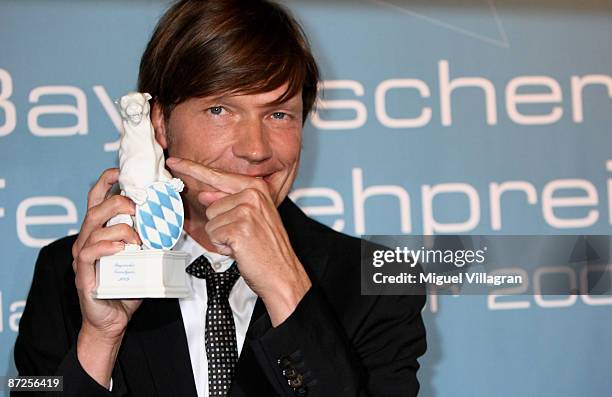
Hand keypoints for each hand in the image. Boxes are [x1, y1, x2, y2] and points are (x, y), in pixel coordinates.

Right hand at [71, 168, 142, 385]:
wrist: (113, 320)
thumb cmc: (128, 286)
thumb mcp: (143, 257)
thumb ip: (151, 237)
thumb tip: (173, 220)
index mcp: (100, 231)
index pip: (97, 199)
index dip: (106, 182)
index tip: (120, 171)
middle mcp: (87, 239)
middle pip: (97, 209)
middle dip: (119, 203)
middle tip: (139, 209)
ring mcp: (82, 255)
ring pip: (95, 228)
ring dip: (120, 228)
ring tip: (138, 238)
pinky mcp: (83, 272)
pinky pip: (90, 251)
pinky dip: (107, 246)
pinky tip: (123, 248)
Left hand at [166, 157, 310, 325]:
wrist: (282, 272)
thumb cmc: (267, 248)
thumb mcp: (251, 218)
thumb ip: (227, 202)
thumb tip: (205, 195)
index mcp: (256, 187)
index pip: (217, 175)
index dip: (192, 169)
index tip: (174, 160)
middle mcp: (253, 194)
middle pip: (211, 206)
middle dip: (221, 225)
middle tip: (243, 236)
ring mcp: (247, 210)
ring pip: (211, 221)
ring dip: (222, 237)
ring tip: (243, 243)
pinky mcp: (239, 227)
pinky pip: (213, 235)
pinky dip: (223, 246)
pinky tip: (241, 250)